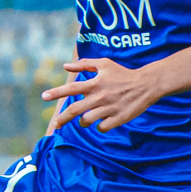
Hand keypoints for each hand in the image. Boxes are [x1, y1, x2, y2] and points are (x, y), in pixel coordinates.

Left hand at [41, 58, 162, 133]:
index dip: (56, 92)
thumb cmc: (123, 73)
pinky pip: (101, 128)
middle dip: (62, 118)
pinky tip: (103, 121)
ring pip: (86, 121)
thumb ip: (84, 64)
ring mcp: (108, 109)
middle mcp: (99, 97)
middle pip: (74, 110)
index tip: (44, 96)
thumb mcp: (105, 64)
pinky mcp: (117, 119)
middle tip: (56, 123)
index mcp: (95, 83)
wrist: (147, 85)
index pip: (71, 89)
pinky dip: (100, 126)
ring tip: (86, 118)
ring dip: (83, 121)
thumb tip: (64, 66)